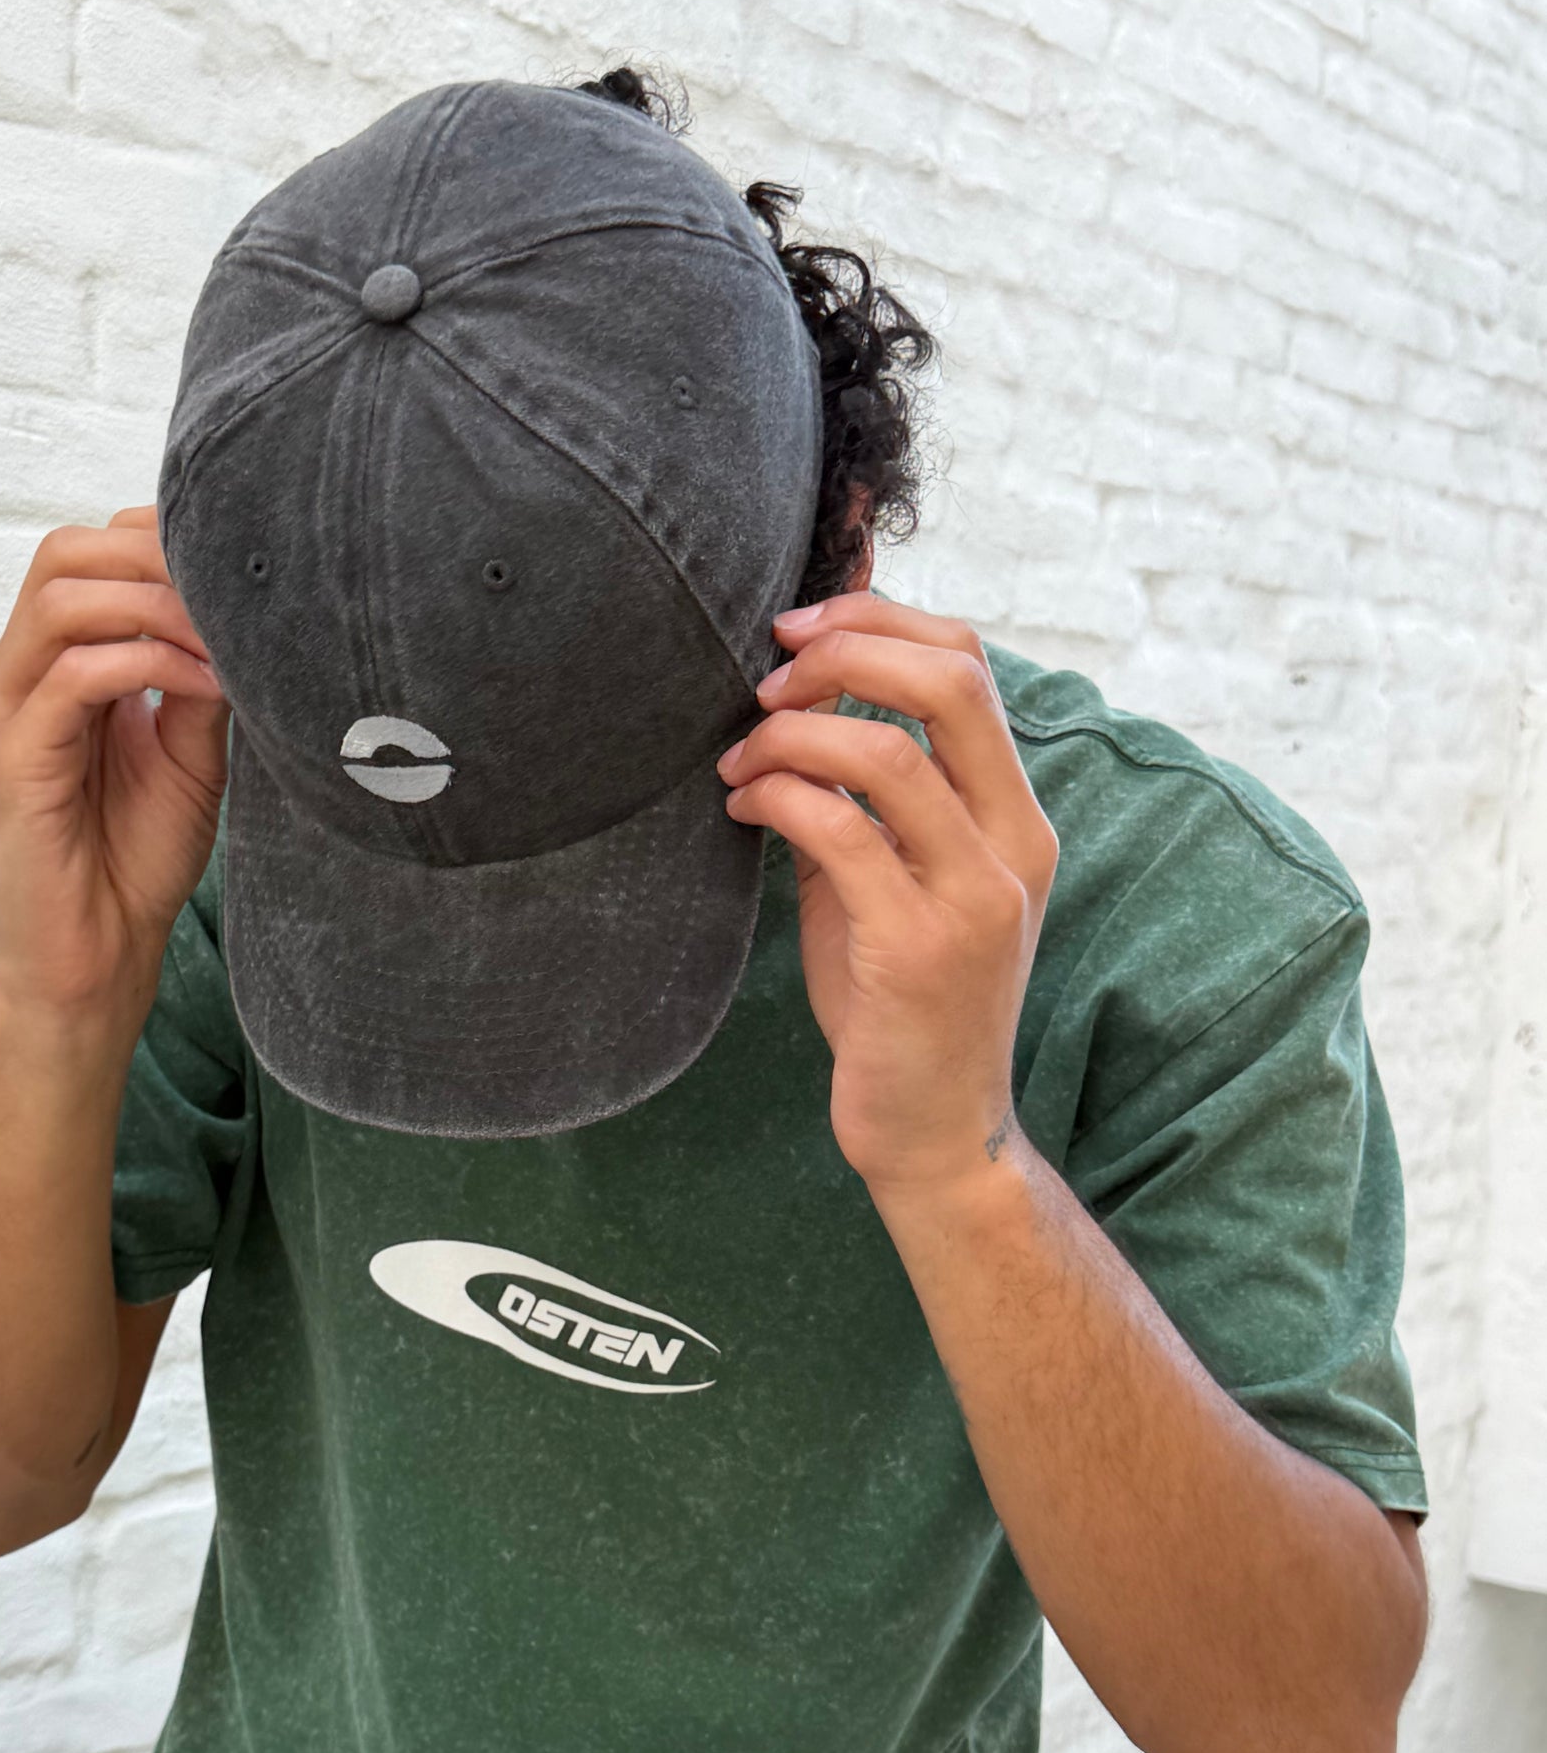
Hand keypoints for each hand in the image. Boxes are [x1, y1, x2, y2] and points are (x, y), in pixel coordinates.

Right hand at [0, 506, 229, 1020]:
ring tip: (221, 640)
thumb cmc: (135, 862)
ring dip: (155, 605)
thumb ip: (197, 680)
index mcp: (53, 668)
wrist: (99, 956)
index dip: (156, 542)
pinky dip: (146, 663)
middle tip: (229, 593)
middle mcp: (19, 678)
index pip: (85, 556)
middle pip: (64, 555)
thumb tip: (233, 612)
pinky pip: (73, 673)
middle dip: (154, 558)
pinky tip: (201, 685)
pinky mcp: (14, 759)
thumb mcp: (190, 755)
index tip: (233, 569)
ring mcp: (7, 714)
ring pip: (63, 599)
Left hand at [718, 594, 1057, 1204]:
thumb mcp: (887, 884)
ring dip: (793, 735)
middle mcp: (1013, 845)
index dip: (881, 619)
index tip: (797, 630)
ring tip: (738, 758)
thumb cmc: (897, 1009)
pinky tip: (741, 808)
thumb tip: (793, 704)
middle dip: (844, 651)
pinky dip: (778, 798)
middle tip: (765, 678)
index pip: (970, 665)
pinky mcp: (920, 947)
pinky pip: (842, 833)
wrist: (932, 1132)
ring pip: (890, 751)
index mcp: (1015, 819)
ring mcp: (975, 896)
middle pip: (950, 680)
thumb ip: (861, 802)